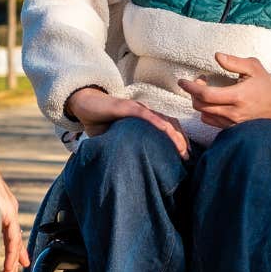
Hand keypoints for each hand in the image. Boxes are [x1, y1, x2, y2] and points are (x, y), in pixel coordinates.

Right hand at [63, 87, 188, 157]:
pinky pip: (146, 114)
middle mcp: (144, 113)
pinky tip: (166, 131)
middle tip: (187, 158)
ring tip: (182, 149)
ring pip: (163, 120)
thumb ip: (122, 148)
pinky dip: (158, 123)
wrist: (83, 103)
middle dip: (182, 140)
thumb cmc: (98, 121)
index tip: (185, 158)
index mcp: (144, 121)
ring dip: (175, 134)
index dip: (179, 142)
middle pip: (171, 125)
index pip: (167, 129)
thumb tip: (126, 168)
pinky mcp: (127, 107)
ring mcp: (137, 109)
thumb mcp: (113, 138)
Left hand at [178, 53, 270, 128]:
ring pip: (204, 115)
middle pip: (201, 106)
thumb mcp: (254, 67)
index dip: (191, 88)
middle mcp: (233, 112)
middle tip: (200, 81)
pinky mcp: (232, 128)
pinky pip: (211, 121)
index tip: (182, 81)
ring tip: (206, 90)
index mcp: (238, 96)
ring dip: (199, 102)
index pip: (206, 95)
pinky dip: (206, 111)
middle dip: (194, 93)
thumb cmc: (266, 84)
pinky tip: (212, 101)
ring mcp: (233, 123)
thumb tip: (217, 56)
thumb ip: (234, 62)